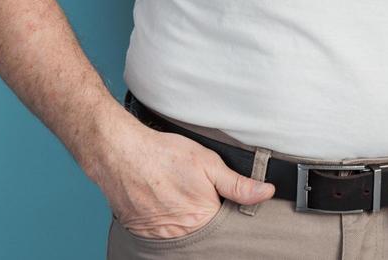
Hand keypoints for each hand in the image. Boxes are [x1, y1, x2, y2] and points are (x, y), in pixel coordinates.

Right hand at [94, 113, 275, 238]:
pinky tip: (162, 201)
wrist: (120, 152)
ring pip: (181, 233)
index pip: (224, 226)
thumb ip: (239, 184)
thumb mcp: (208, 163)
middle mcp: (182, 233)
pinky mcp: (142, 232)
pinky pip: (161, 233)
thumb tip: (266, 193)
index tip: (219, 200)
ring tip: (176, 194)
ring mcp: (160, 235)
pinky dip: (164, 221)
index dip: (224, 212)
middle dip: (203, 217)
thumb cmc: (163, 155)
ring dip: (183, 219)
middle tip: (192, 194)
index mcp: (203, 218)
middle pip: (203, 232)